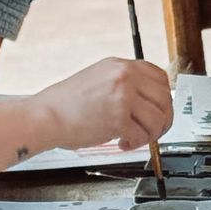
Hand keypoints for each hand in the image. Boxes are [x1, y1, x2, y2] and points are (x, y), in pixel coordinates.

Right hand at [35, 58, 172, 152]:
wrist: (45, 116)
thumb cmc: (66, 104)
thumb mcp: (98, 79)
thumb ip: (124, 84)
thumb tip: (148, 101)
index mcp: (120, 65)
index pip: (160, 77)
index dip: (164, 98)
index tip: (159, 110)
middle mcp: (124, 76)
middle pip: (165, 98)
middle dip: (163, 120)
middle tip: (152, 131)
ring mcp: (122, 95)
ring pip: (158, 118)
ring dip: (150, 134)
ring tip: (134, 138)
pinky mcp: (118, 118)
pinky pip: (142, 135)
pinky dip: (135, 144)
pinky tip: (122, 143)